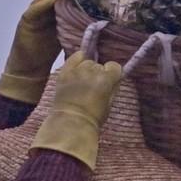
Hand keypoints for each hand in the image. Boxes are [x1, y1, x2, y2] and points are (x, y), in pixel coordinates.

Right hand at [0, 0, 79, 103]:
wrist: (30, 69)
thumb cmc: (49, 53)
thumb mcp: (67, 36)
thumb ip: (77, 27)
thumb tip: (100, 24)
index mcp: (55, 11)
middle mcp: (44, 8)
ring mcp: (34, 13)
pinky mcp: (26, 20)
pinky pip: (34, 9)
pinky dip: (43, 3)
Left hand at [30, 51, 122, 169]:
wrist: (71, 123)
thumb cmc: (93, 117)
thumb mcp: (110, 103)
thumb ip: (114, 87)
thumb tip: (116, 78)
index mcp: (106, 79)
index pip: (114, 66)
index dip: (113, 74)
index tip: (110, 81)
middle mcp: (92, 71)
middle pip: (100, 65)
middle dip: (99, 74)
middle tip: (95, 86)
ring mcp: (77, 70)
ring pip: (87, 62)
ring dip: (88, 69)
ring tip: (84, 82)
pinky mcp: (65, 72)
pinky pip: (74, 57)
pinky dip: (78, 60)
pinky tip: (78, 68)